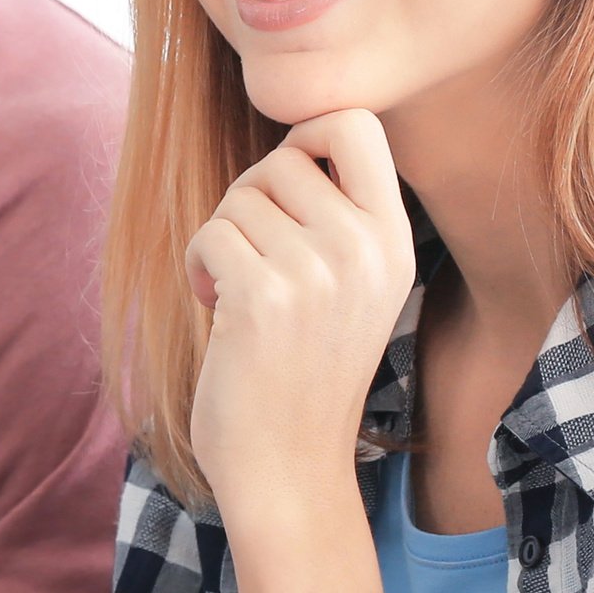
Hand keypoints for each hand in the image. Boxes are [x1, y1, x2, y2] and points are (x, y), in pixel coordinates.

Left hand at [184, 109, 414, 508]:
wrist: (289, 468)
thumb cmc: (305, 371)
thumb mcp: (354, 287)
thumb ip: (339, 217)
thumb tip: (294, 143)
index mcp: (394, 240)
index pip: (357, 123)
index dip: (307, 133)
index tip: (285, 181)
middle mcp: (365, 248)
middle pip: (283, 157)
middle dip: (251, 197)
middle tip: (250, 253)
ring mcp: (317, 271)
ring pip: (240, 198)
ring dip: (221, 239)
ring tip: (237, 292)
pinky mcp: (262, 297)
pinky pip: (209, 234)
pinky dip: (198, 266)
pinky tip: (216, 309)